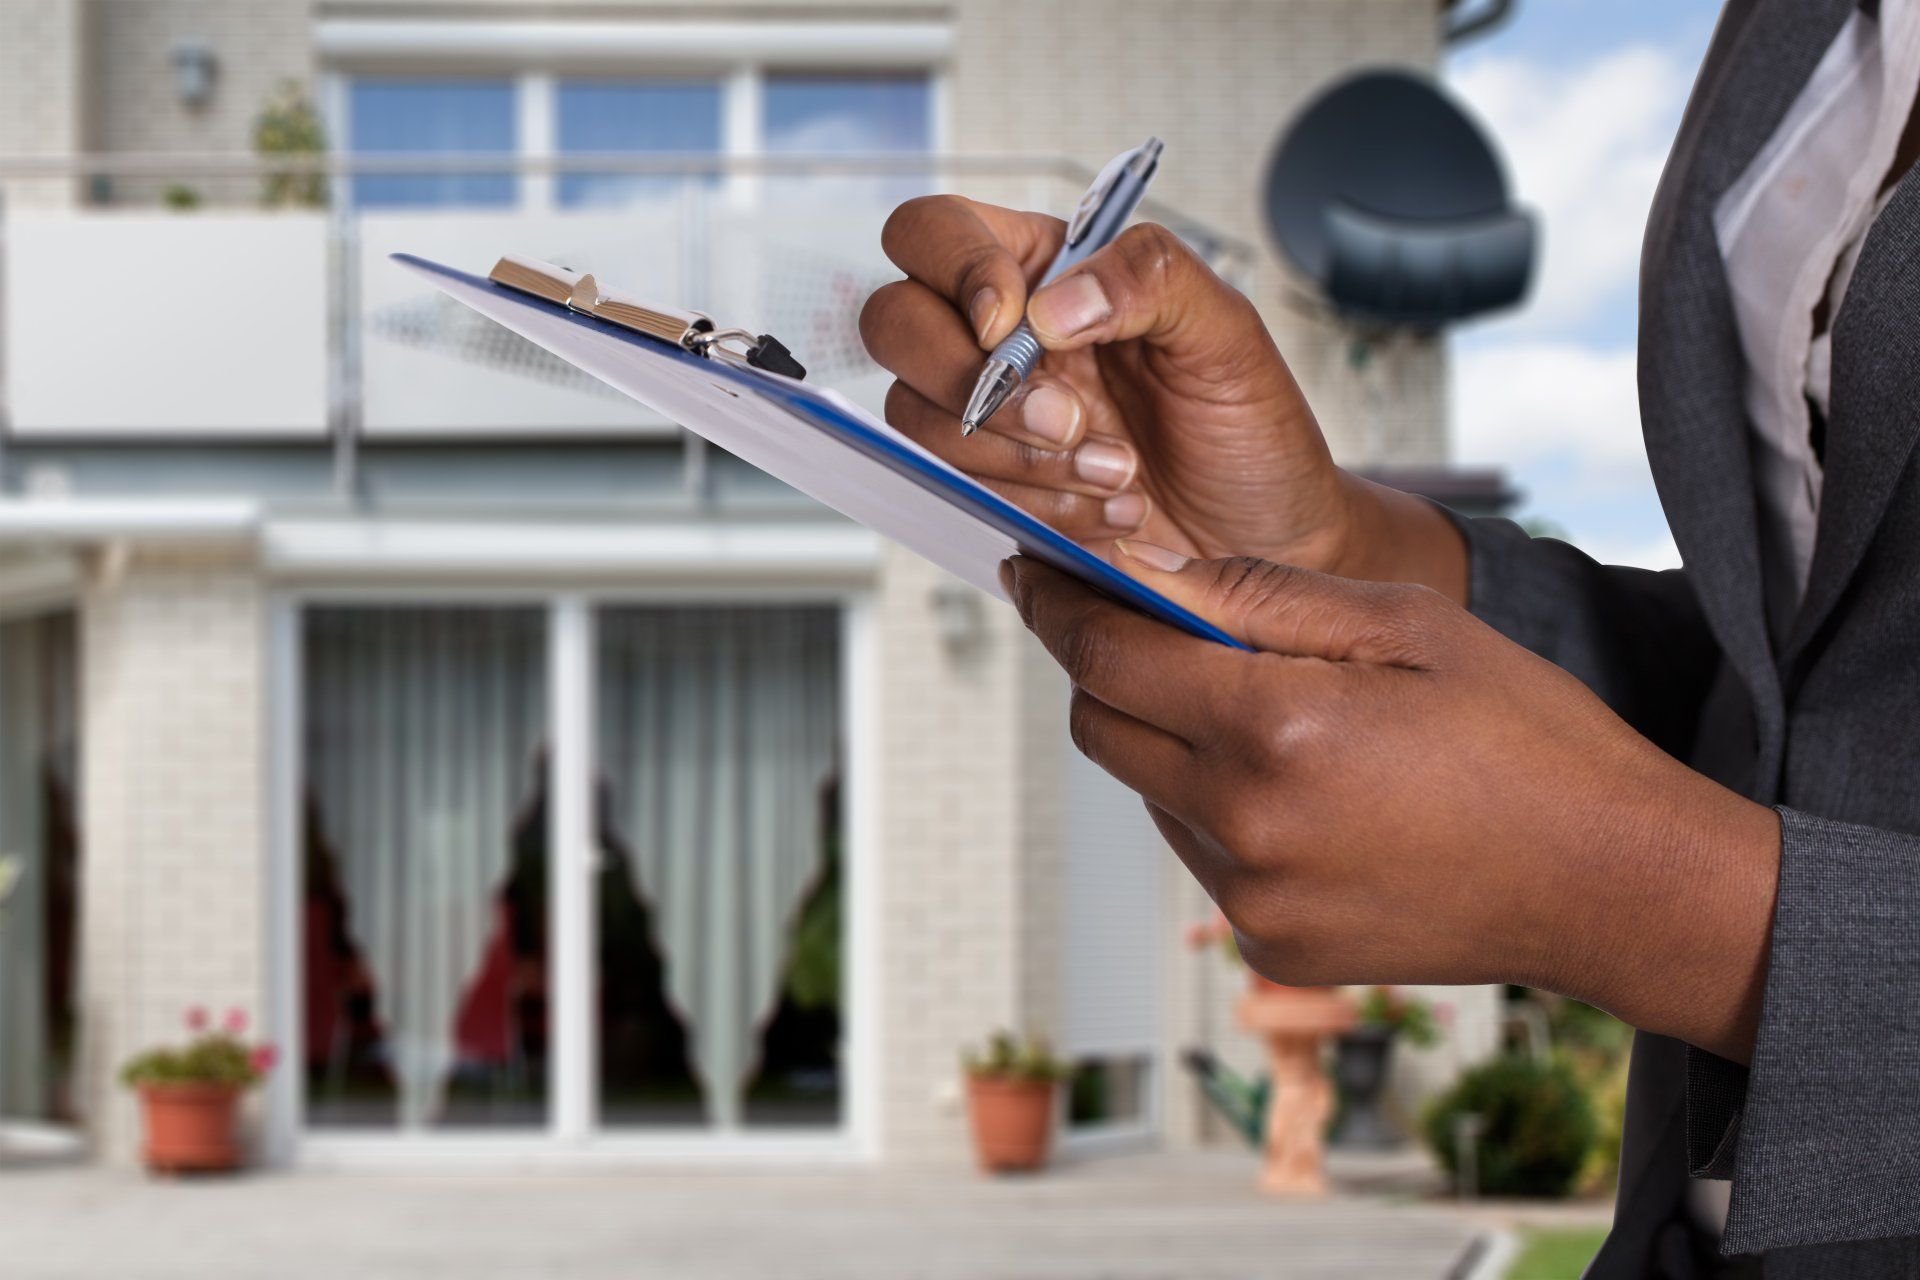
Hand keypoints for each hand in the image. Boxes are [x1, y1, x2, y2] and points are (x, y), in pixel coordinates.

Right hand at [860, 197, 1463, 594]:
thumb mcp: (1225, 329)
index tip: (1013, 323)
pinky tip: (1105, 509)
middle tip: (1064, 419)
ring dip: (1014, 456)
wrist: (1265, 536)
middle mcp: (999, 338)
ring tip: (1116, 472)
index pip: (936, 232)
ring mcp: (986, 418)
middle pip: (893, 323)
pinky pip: (958, 491)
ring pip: (917, 418)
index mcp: (1045, 268)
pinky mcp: (991, 489)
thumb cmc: (1247, 425)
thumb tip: (1051, 303)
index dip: (953, 269)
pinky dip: (1033, 505)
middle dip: (966, 378)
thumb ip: (1148, 277)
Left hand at [1002, 543, 1782, 1062]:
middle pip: (1103, 728)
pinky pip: (1202, 855)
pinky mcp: (1272, 944)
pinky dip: (1219, 811)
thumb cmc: (1525, 734)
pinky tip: (1307, 790)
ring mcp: (1253, 896)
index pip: (1107, 655)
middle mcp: (1244, 822)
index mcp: (1275, 726)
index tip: (1032, 573)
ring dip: (1173, 744)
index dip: (1059, 606)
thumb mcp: (1406, 622)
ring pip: (1149, 793)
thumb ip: (1262, 595)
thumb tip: (1151, 569)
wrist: (1610, 880)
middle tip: (1146, 627)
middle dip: (1108, 669)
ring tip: (1274, 717)